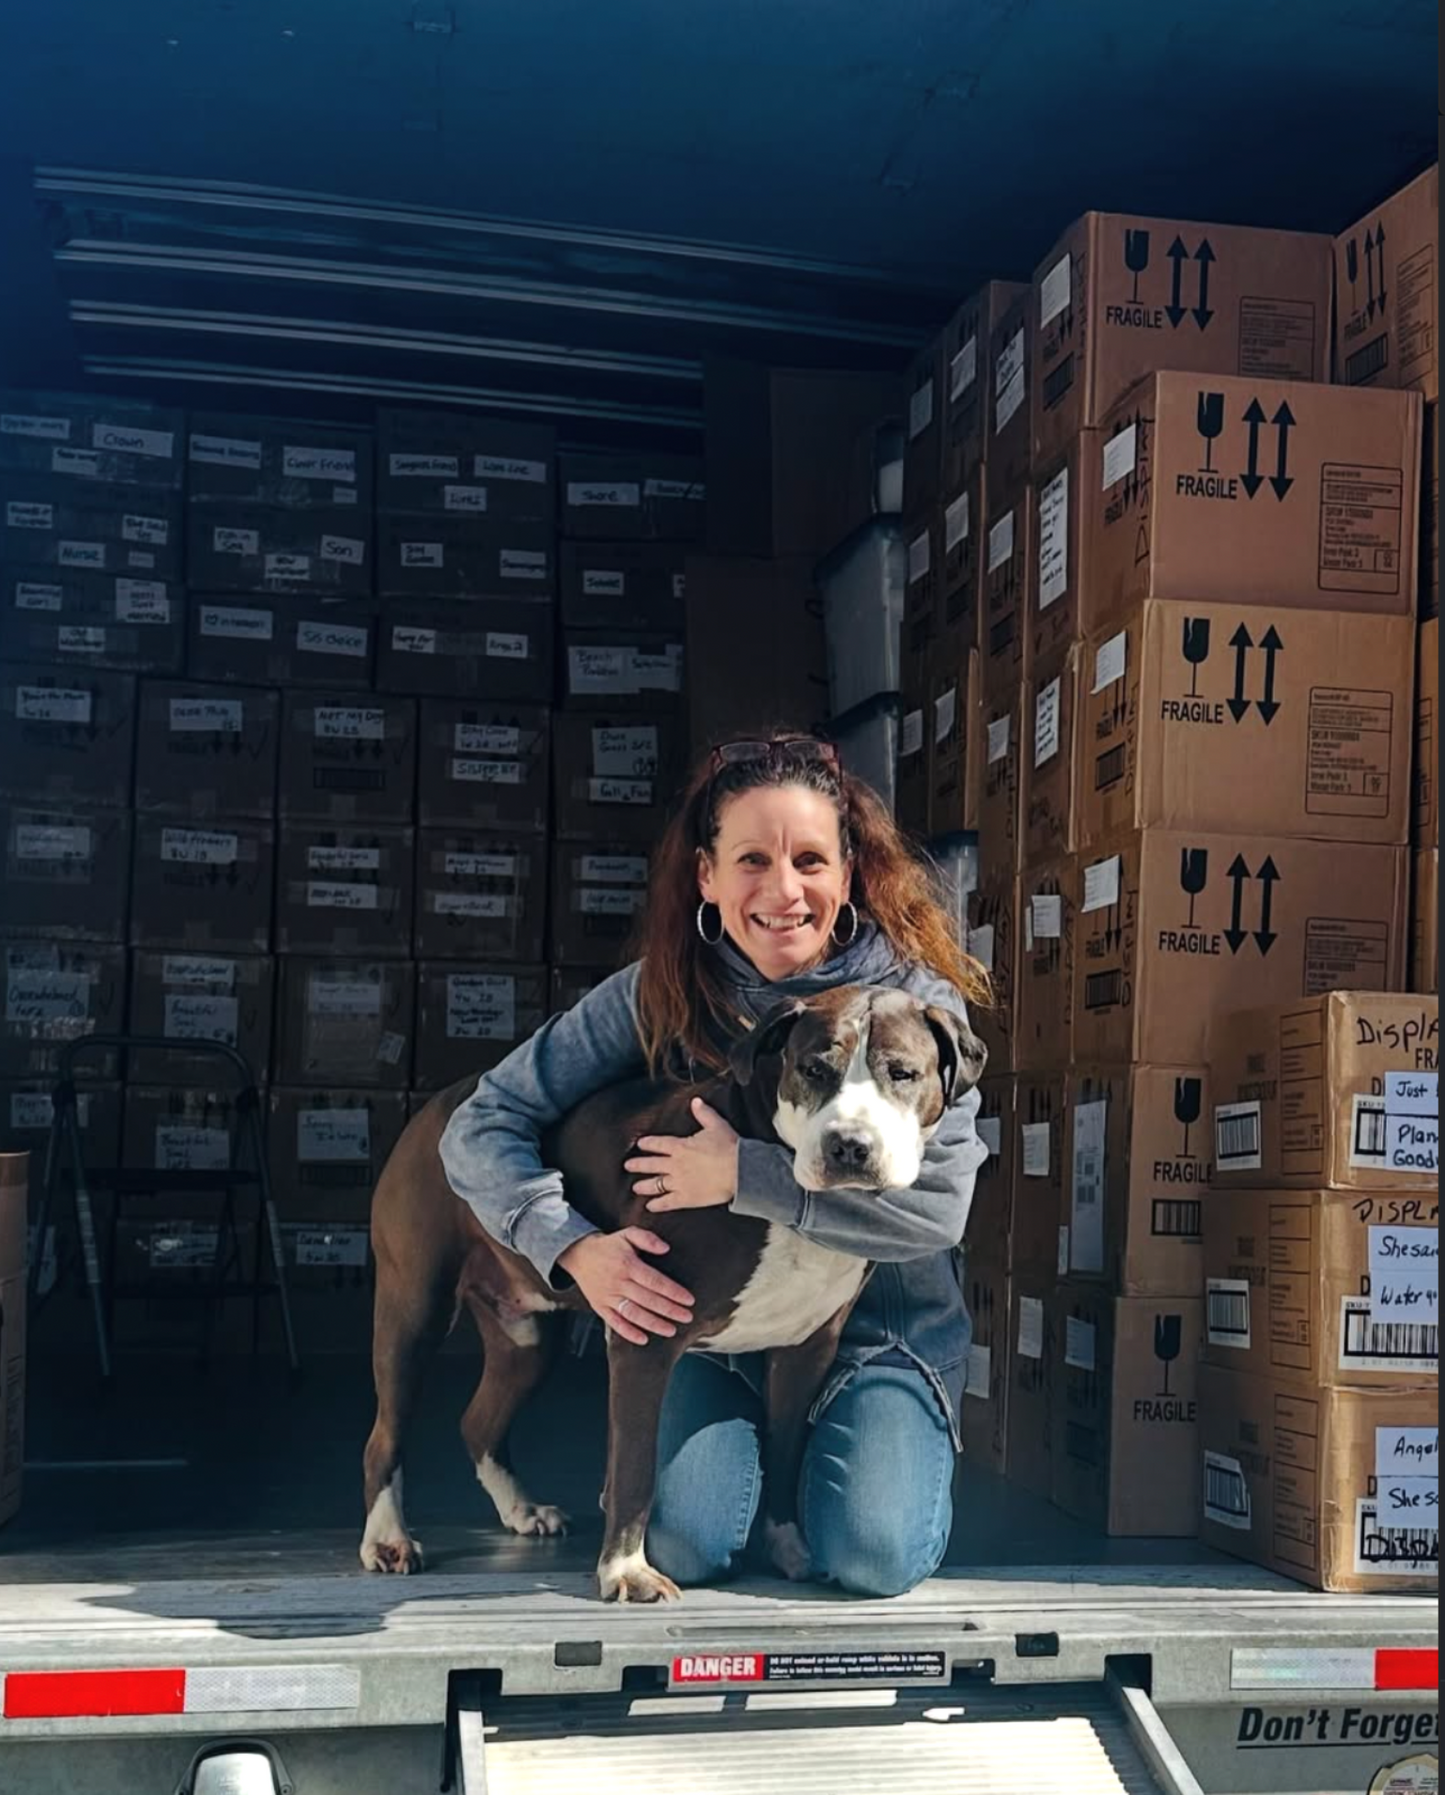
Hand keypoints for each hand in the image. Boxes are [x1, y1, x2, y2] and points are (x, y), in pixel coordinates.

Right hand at [557, 1229, 695, 1347]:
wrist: (579, 1254)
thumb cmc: (610, 1245)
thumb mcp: (627, 1234)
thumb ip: (647, 1239)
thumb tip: (666, 1248)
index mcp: (628, 1265)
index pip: (655, 1281)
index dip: (673, 1292)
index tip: (689, 1300)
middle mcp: (618, 1282)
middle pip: (648, 1300)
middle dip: (670, 1310)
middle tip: (688, 1317)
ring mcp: (608, 1296)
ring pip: (633, 1314)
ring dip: (653, 1324)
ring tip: (671, 1330)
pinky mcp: (600, 1307)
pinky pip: (614, 1322)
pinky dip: (628, 1332)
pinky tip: (643, 1339)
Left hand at [626, 1099, 741, 1213]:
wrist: (739, 1171)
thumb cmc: (729, 1147)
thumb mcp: (716, 1125)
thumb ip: (704, 1113)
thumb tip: (696, 1101)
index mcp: (680, 1146)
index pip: (659, 1144)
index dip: (648, 1144)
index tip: (640, 1144)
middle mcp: (675, 1165)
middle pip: (652, 1164)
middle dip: (638, 1165)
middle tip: (628, 1166)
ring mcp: (679, 1182)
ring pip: (656, 1185)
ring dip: (644, 1186)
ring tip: (635, 1188)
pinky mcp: (686, 1198)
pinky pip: (667, 1202)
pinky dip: (657, 1204)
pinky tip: (650, 1206)